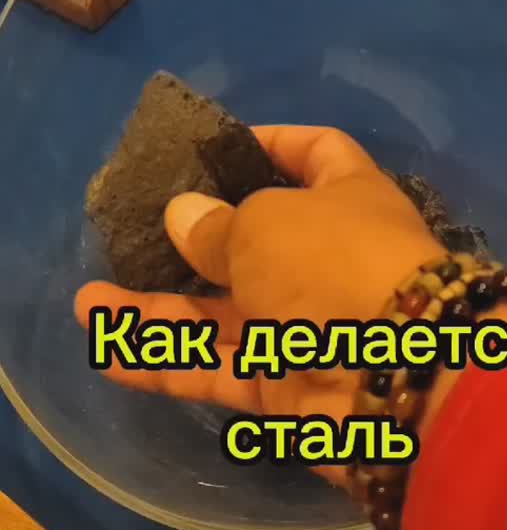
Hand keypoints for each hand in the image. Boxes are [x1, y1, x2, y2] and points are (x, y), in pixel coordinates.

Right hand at [75, 127, 443, 481]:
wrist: (396, 378)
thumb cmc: (334, 264)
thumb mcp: (266, 225)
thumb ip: (218, 225)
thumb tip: (184, 216)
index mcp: (346, 198)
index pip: (316, 153)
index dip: (271, 143)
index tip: (215, 147)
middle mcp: (327, 259)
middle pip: (251, 242)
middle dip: (191, 241)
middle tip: (134, 232)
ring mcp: (305, 326)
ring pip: (220, 315)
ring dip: (155, 309)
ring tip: (86, 300)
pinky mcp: (285, 386)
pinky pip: (216, 368)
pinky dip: (165, 363)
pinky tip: (106, 353)